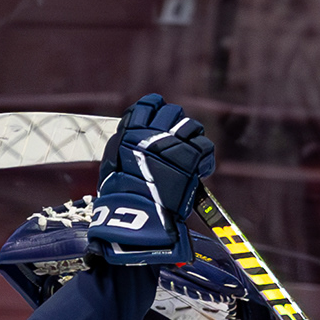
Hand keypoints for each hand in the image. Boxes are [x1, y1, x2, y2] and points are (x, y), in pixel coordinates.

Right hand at [91, 93, 215, 268]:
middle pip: (173, 112)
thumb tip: (135, 139)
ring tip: (190, 159)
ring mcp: (172, 141)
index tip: (161, 124)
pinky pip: (205, 147)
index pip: (149, 104)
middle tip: (178, 146)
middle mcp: (152, 130)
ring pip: (192, 126)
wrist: (134, 215)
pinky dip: (205, 159)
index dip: (158, 112)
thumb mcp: (114, 163)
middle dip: (178, 126)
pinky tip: (200, 171)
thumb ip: (127, 146)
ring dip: (193, 140)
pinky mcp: (190, 156)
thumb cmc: (121, 197)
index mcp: (131, 130)